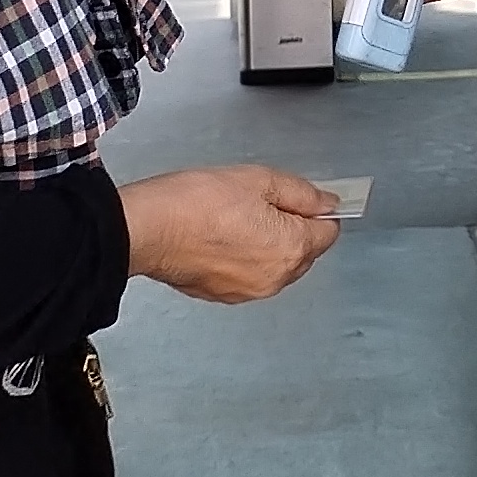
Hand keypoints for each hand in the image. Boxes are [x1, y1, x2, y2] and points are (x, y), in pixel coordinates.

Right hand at [118, 166, 338, 301]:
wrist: (147, 229)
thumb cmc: (197, 203)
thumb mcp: (259, 180)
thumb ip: (301, 193)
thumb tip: (326, 203)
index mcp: (292, 248)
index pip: (328, 231)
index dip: (315, 210)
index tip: (297, 199)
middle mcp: (276, 278)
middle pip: (304, 252)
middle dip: (292, 228)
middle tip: (259, 204)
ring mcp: (250, 291)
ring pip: (276, 266)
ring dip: (267, 245)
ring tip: (236, 219)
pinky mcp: (224, 296)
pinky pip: (250, 276)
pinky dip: (244, 259)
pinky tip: (222, 237)